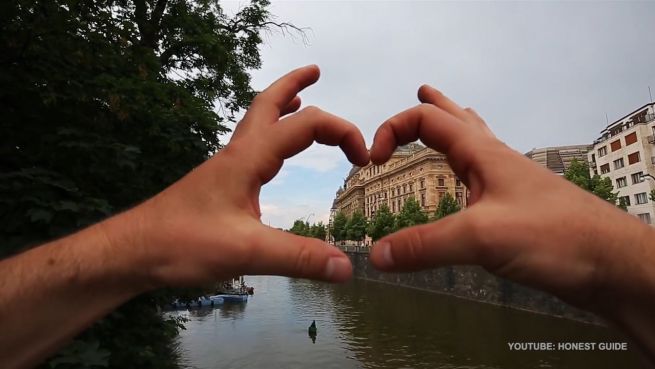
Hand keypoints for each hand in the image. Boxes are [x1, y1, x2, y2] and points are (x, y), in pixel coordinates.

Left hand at [105, 65, 368, 287]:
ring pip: (255, 122)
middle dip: (294, 83)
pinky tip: (270, 159)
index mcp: (248, 159)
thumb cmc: (181, 243)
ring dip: (280, 106)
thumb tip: (346, 267)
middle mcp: (236, 155)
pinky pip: (248, 147)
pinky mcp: (217, 185)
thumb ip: (298, 257)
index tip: (365, 157)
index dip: (342, 132)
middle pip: (267, 103)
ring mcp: (224, 168)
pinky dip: (268, 136)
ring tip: (299, 100)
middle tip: (316, 71)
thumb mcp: (247, 252)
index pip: (305, 126)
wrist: (133, 250)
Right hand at [368, 85, 654, 312]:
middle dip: (433, 107)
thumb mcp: (481, 237)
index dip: (393, 130)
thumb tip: (377, 255)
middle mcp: (496, 162)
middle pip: (458, 120)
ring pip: (475, 145)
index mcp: (484, 154)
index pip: (428, 120)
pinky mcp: (518, 210)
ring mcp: (509, 185)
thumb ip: (425, 245)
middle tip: (420, 90)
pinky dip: (467, 168)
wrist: (612, 263)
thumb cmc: (558, 238)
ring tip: (443, 123)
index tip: (373, 160)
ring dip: (454, 129)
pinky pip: (484, 178)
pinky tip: (468, 186)